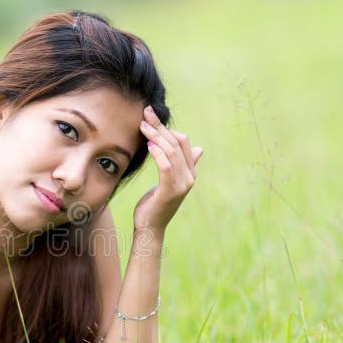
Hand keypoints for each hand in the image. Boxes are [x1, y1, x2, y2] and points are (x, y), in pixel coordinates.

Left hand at [133, 105, 203, 231]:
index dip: (168, 127)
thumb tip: (200, 149)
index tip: (151, 116)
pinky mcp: (171, 191)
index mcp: (189, 173)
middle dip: (160, 127)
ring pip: (171, 152)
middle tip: (145, 113)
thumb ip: (181, 165)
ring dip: (156, 136)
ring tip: (143, 125)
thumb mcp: (169, 181)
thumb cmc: (155, 204)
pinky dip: (158, 153)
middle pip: (177, 144)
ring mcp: (182, 185)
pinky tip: (148, 144)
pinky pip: (166, 166)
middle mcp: (189, 177)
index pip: (183, 142)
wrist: (149, 228)